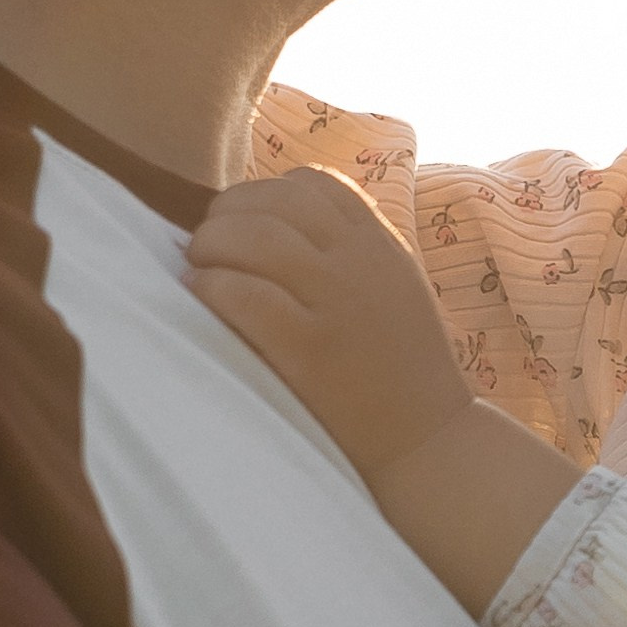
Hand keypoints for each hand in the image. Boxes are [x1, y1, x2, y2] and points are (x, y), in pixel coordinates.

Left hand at [187, 166, 470, 480]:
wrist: (428, 442)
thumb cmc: (399, 370)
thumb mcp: (393, 290)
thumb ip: (352, 253)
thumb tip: (274, 222)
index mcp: (381, 246)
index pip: (315, 184)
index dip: (265, 192)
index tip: (244, 220)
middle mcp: (361, 264)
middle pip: (276, 201)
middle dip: (227, 213)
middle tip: (207, 244)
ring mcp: (337, 304)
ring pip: (254, 237)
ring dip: (211, 245)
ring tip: (198, 268)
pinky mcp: (309, 350)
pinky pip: (244, 295)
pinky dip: (210, 287)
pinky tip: (199, 296)